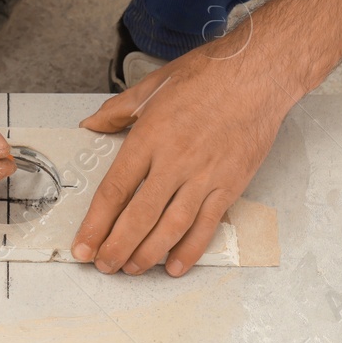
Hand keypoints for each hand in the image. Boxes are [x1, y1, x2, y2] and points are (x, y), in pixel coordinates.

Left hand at [71, 30, 297, 275]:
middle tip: (104, 265)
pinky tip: (174, 265)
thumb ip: (118, 110)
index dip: (96, 224)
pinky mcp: (230, 185)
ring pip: (171, 226)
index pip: (115, 190)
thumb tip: (91, 124)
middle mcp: (174, 161)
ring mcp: (204, 176)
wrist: (258, 73)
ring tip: (131, 269)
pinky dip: (190, 249)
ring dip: (148, 253)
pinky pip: (207, 225)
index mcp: (149, 138)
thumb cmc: (208, 75)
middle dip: (117, 246)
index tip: (84, 245)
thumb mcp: (152, 86)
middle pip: (139, 216)